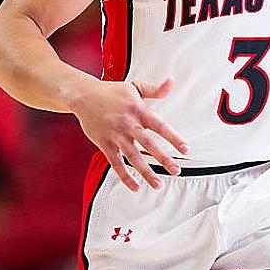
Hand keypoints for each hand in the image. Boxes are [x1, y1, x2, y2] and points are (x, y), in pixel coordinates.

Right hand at [74, 77, 188, 190]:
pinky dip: (125, 176)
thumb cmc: (111, 91)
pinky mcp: (104, 144)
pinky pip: (115, 163)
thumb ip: (154, 89)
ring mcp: (116, 135)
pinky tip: (135, 186)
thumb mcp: (135, 86)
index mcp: (138, 110)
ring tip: (158, 184)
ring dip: (146, 172)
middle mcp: (128, 124)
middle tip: (176, 171)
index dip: (173, 137)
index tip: (186, 149)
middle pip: (148, 144)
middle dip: (163, 159)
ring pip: (133, 157)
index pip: (160, 126)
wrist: (84, 96)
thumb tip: (171, 83)